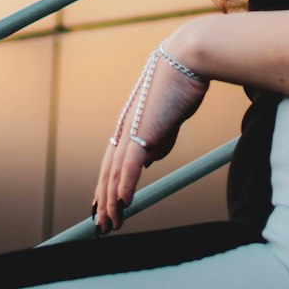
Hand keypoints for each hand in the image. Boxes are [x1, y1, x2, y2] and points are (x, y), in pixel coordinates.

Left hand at [92, 41, 207, 233]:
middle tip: (100, 228)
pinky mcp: (144, 131)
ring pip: (115, 174)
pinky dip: (124, 187)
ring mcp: (131, 130)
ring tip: (109, 225)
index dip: (104, 188)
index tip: (101, 207)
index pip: (110, 163)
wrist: (187, 60)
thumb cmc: (182, 85)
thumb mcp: (169, 120)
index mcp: (128, 125)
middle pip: (107, 173)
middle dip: (102, 203)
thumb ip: (159, 140)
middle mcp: (124, 129)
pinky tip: (122, 205)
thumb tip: (150, 160)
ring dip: (110, 203)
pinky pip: (130, 166)